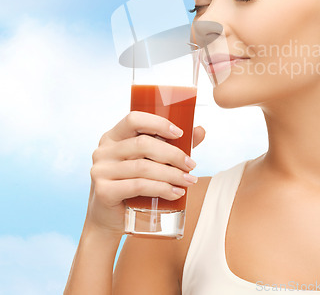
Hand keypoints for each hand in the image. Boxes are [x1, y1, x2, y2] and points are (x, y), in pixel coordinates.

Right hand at [84, 112, 205, 235]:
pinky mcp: (104, 191)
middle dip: (172, 154)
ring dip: (171, 174)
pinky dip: (161, 188)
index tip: (180, 133)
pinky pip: (138, 185)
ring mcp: (101, 171)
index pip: (133, 119)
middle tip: (191, 165)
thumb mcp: (150, 161)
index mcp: (113, 136)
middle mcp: (103, 150)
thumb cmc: (133, 185)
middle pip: (142, 144)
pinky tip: (175, 192)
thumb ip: (172, 145)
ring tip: (188, 181)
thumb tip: (200, 130)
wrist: (111, 219)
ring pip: (143, 167)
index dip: (158, 123)